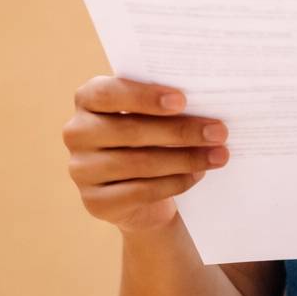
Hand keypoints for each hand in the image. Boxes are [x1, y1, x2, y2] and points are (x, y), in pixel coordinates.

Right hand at [62, 76, 229, 233]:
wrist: (141, 190)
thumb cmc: (152, 136)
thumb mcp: (155, 114)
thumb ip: (167, 104)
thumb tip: (208, 101)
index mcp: (87, 99)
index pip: (107, 93)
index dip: (144, 97)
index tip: (182, 100)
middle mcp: (77, 132)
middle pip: (130, 130)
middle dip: (180, 131)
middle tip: (219, 131)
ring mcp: (81, 170)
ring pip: (139, 163)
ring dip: (185, 159)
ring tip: (219, 155)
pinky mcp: (95, 202)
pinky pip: (141, 191)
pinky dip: (175, 182)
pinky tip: (198, 174)